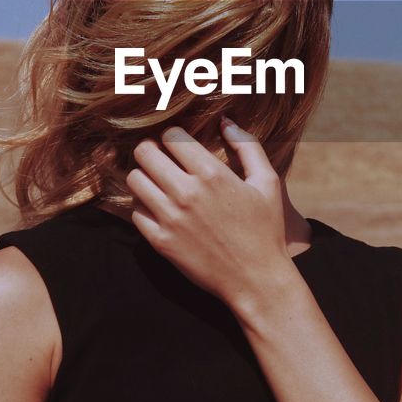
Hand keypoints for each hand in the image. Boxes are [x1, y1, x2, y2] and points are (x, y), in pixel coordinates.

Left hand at [126, 116, 292, 307]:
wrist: (256, 280)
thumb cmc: (265, 230)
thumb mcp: (267, 183)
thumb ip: (247, 146)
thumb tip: (226, 121)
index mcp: (212, 174)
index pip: (171, 137)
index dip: (173, 137)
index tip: (179, 146)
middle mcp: (187, 193)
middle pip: (144, 153)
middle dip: (152, 150)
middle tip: (161, 159)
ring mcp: (171, 219)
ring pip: (135, 180)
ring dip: (145, 176)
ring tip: (158, 182)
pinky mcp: (161, 242)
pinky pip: (135, 212)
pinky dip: (144, 207)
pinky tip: (159, 208)